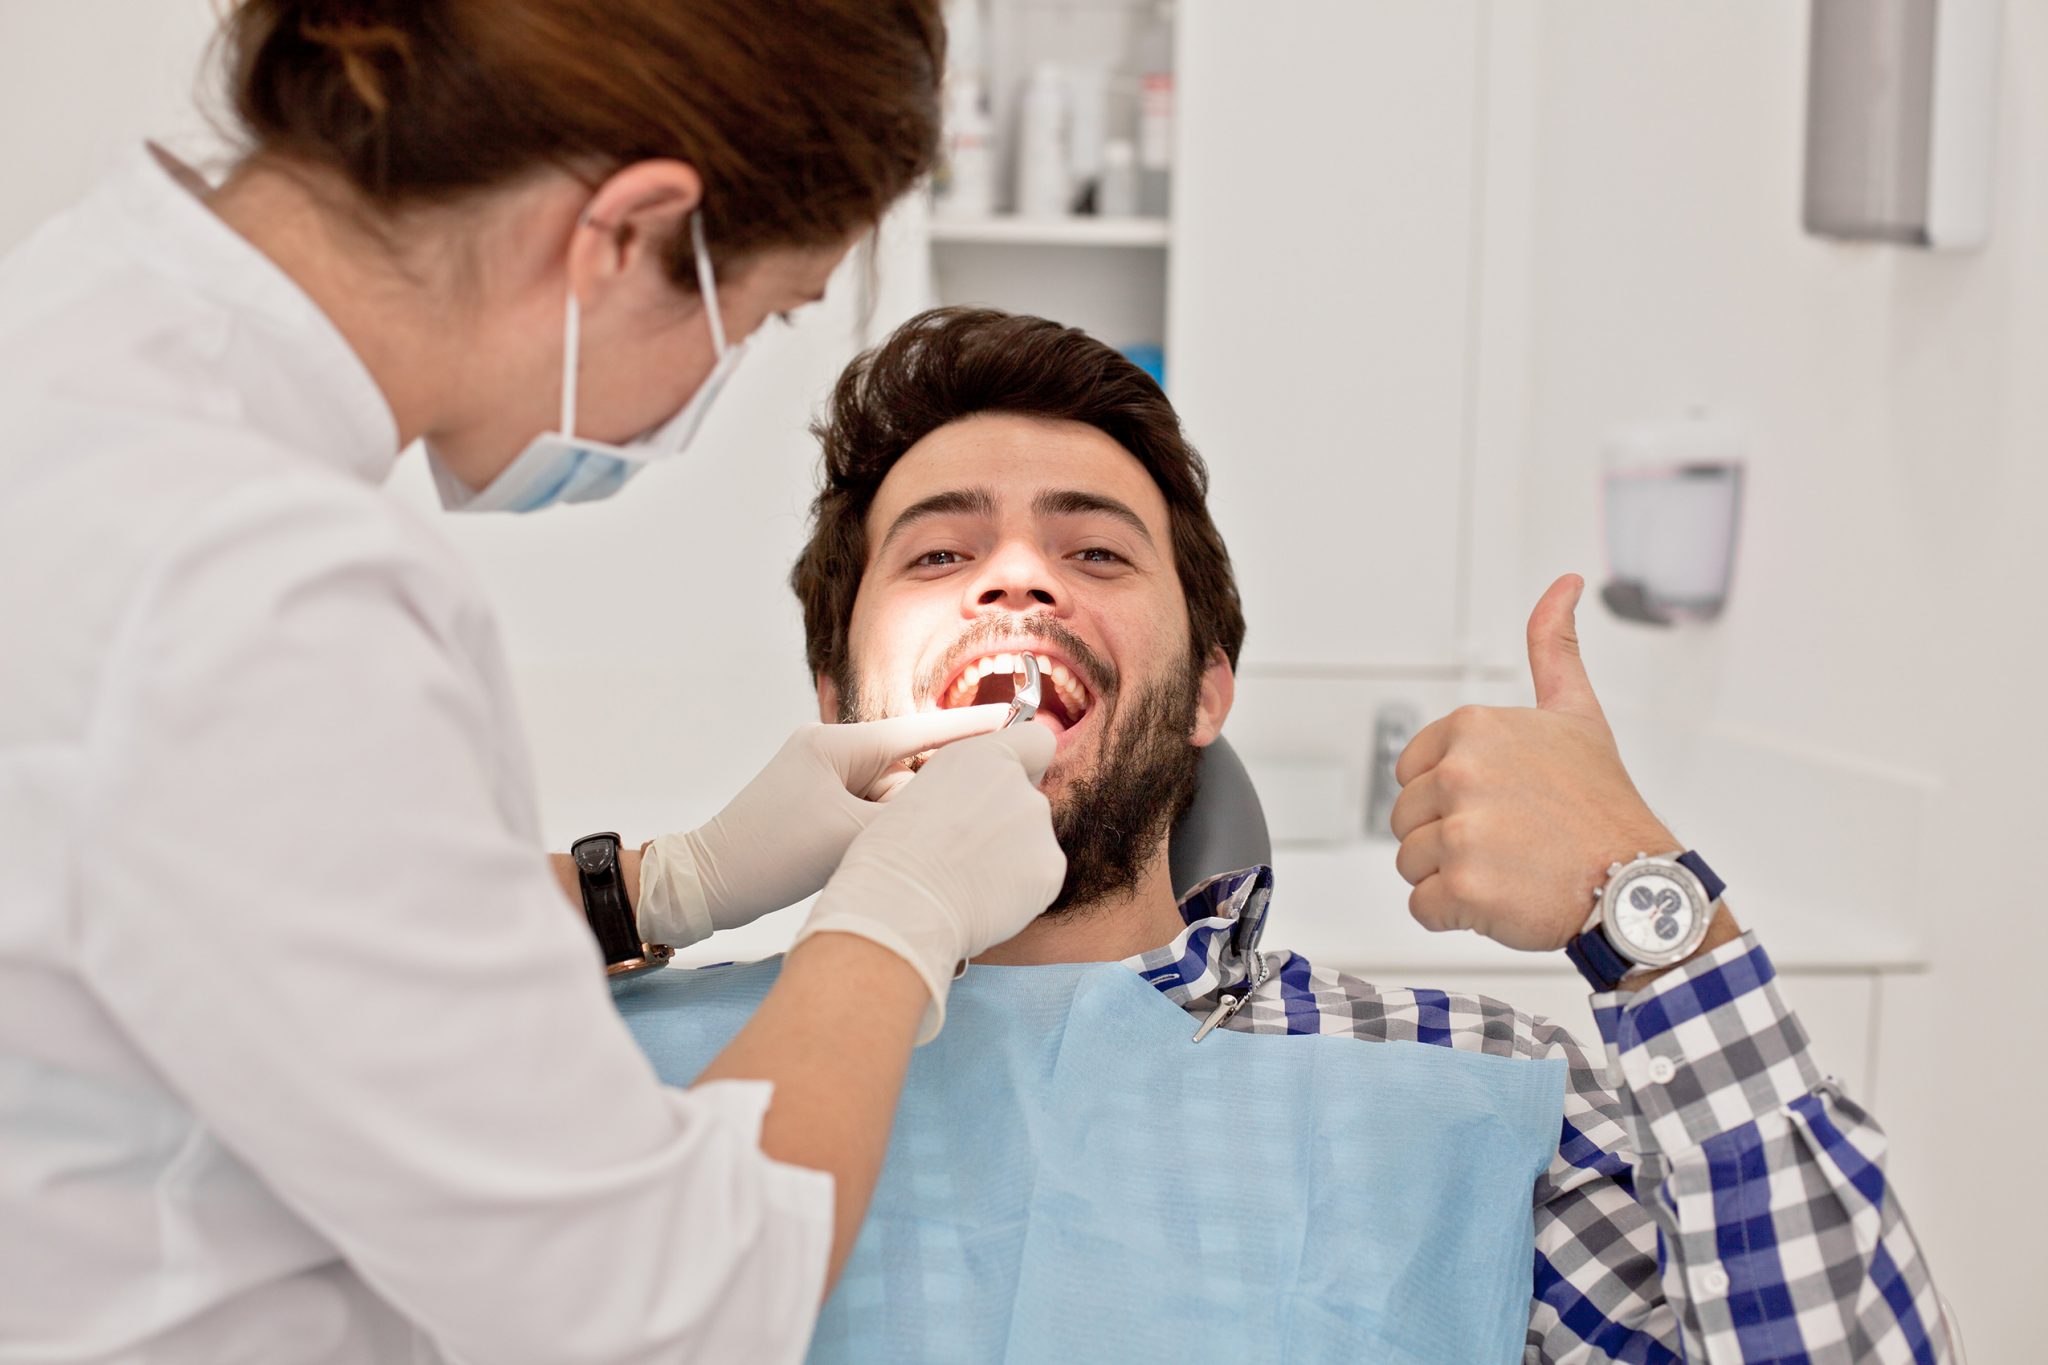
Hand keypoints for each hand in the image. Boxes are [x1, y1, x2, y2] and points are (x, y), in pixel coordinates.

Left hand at [637, 707, 1018, 943]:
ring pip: (890, 793)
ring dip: (912, 815)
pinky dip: (887, 828)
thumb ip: (906, 819)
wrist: (707, 885)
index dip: (968, 729)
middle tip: (996, 791)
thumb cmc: (770, 857)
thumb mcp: (850, 837)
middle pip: (908, 764)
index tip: (1012, 719)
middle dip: (943, 783)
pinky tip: (907, 848)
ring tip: (946, 831)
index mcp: (836, 745)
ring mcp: (822, 780)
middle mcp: (830, 753)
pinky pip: (868, 811)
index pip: (917, 732)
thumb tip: (950, 809)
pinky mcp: (817, 808)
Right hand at [793, 724, 1063, 1040]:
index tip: (1011, 782)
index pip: (1037, 740)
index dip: (1028, 762)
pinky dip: (1019, 891)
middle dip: (1005, 823)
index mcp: (982, 757)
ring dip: (1010, 858)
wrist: (899, 904)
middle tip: (963, 853)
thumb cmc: (890, 856)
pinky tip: (982, 901)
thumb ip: (963, 789)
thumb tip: (981, 806)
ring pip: (1032, 842)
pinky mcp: (1050, 868)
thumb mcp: (917, 796)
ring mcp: (1039, 826)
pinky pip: (1040, 877)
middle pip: (1027, 800)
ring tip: (963, 881)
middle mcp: (1018, 784)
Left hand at [1388, 575, 1676, 951]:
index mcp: (1473, 727)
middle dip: (1450, 839)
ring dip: (1453, 877)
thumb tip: (1565, 585)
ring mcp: (1461, 830)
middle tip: (1512, 842)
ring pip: (1411, 864)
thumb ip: (1555, 647)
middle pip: (1407, 819)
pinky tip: (1503, 899)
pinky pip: (1423, 908)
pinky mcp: (1462, 886)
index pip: (1412, 773)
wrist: (1637, 886)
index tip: (1502, 804)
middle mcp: (1461, 772)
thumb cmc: (1603, 807)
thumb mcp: (1576, 714)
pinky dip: (1455, 915)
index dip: (1451, 797)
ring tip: (1510, 869)